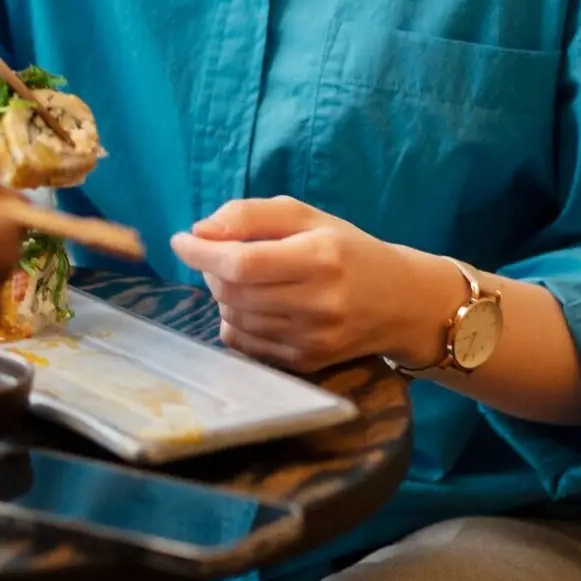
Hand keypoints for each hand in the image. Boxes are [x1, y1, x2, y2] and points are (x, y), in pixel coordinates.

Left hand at [171, 196, 460, 373]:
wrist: (401, 302)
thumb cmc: (347, 250)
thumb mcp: (305, 216)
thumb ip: (249, 215)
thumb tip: (200, 231)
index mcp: (320, 258)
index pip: (242, 262)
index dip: (201, 252)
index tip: (180, 240)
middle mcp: (318, 304)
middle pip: (233, 293)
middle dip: (211, 270)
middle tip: (218, 254)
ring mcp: (313, 340)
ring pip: (235, 320)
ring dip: (223, 296)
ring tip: (242, 278)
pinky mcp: (307, 364)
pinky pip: (246, 345)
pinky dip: (236, 322)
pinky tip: (255, 305)